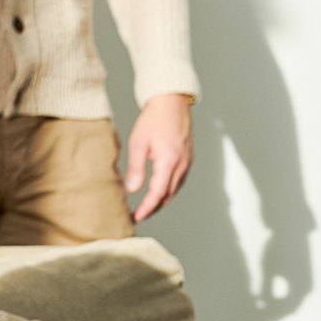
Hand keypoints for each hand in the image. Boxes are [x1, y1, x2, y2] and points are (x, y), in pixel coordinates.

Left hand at [124, 93, 193, 220]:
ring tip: (145, 207)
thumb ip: (135, 168)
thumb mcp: (138, 143)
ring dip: (161, 200)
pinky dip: (168, 190)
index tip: (135, 218)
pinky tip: (158, 191)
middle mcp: (182, 165)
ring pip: (174, 189)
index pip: (157, 194)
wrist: (172, 102)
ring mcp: (187, 162)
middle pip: (167, 195)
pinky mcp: (188, 158)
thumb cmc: (153, 119)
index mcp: (169, 162)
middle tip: (137, 216)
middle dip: (153, 208)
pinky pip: (179, 181)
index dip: (146, 209)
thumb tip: (132, 190)